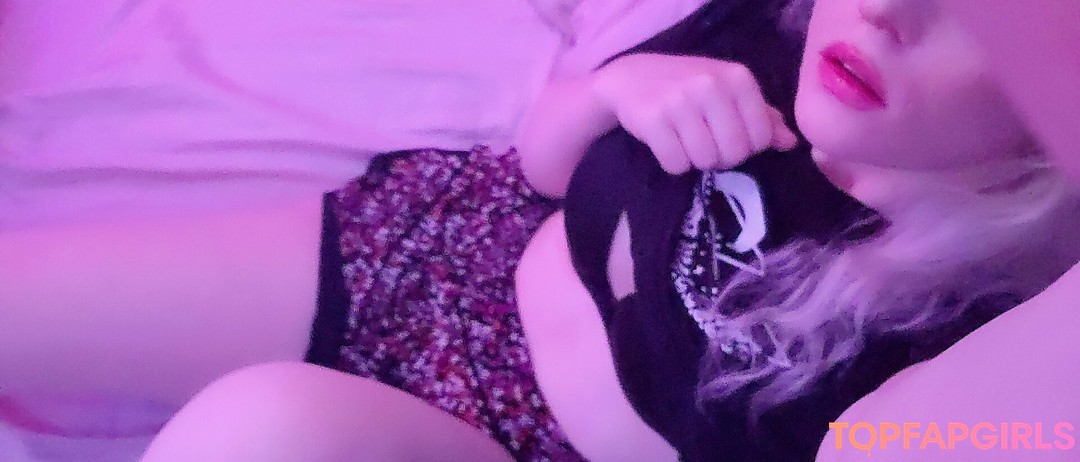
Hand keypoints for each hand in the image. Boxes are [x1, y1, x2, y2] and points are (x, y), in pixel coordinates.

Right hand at [591, 53, 798, 174]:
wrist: (632, 77)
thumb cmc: (688, 86)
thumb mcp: (728, 91)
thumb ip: (762, 116)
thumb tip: (790, 143)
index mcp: (738, 78)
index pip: (761, 138)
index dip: (748, 147)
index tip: (729, 136)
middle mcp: (711, 86)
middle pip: (734, 153)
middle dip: (721, 157)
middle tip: (706, 143)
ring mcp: (680, 102)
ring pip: (705, 161)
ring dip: (696, 161)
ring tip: (686, 143)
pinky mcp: (653, 121)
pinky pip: (676, 164)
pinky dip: (673, 163)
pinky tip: (668, 145)